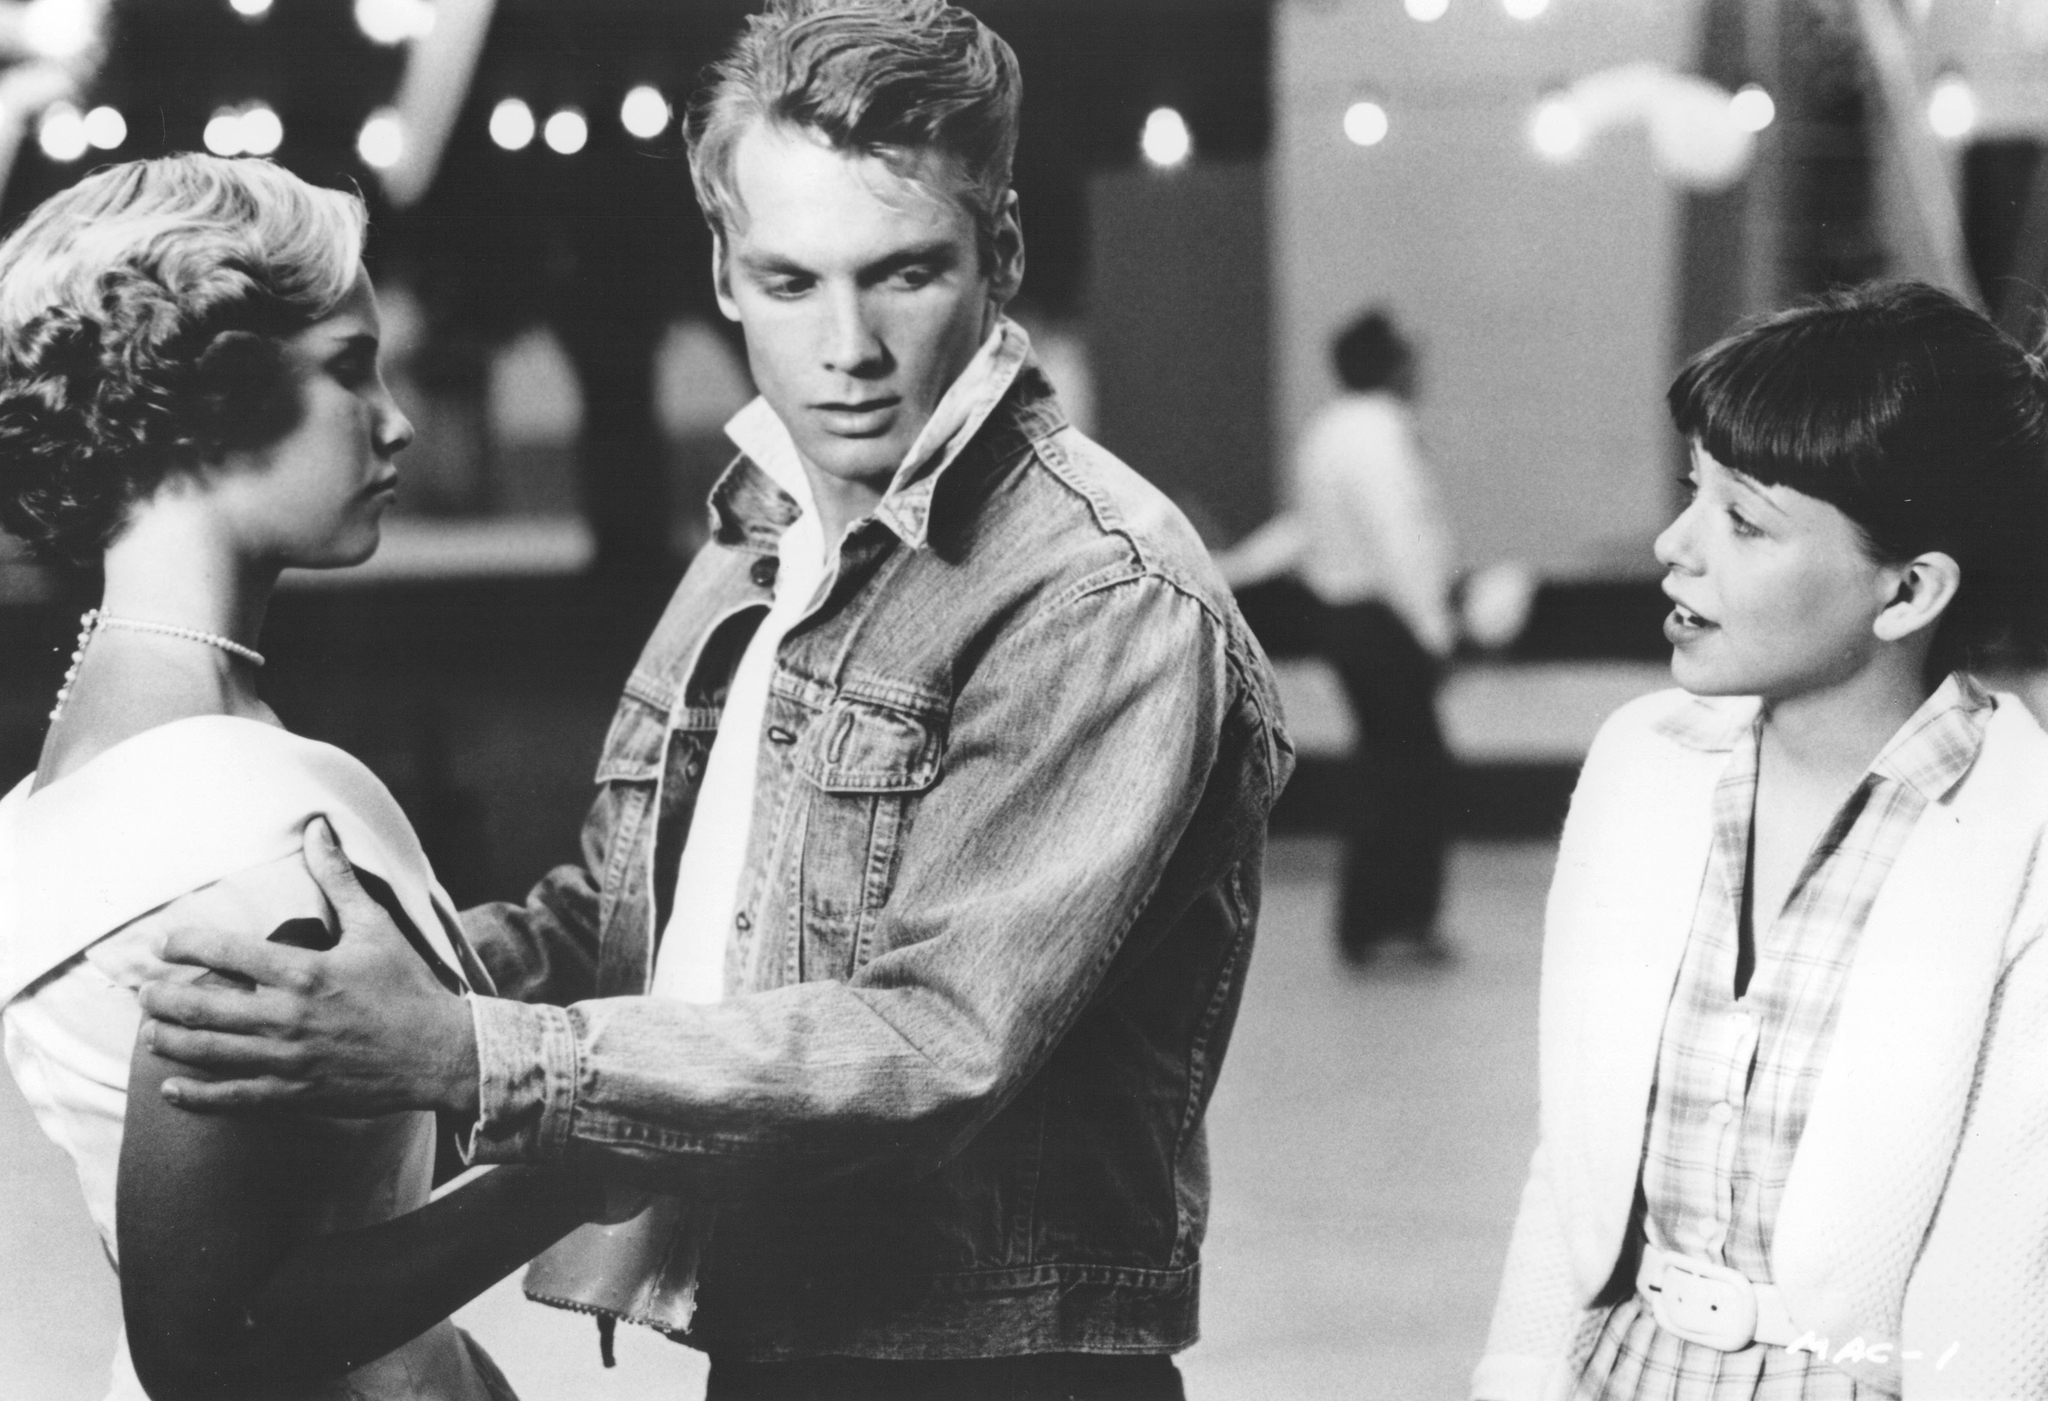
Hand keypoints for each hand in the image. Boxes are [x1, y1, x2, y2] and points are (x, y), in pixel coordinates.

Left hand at [137, 817, 480, 1117]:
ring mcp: (288, 1059)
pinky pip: (231, 1097)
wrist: (441, 1052)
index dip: (186, 944)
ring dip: (170, 1041)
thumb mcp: (376, 927)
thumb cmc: (409, 986)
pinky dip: (195, 1094)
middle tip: (143, 994)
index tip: (165, 944)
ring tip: (151, 1032)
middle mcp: (288, 1016)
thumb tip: (319, 827)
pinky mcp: (294, 1092)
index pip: (226, 953)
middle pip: (201, 1007)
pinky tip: (172, 1087)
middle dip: (162, 999)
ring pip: (208, 1052)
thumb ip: (339, 879)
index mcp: (305, 971)